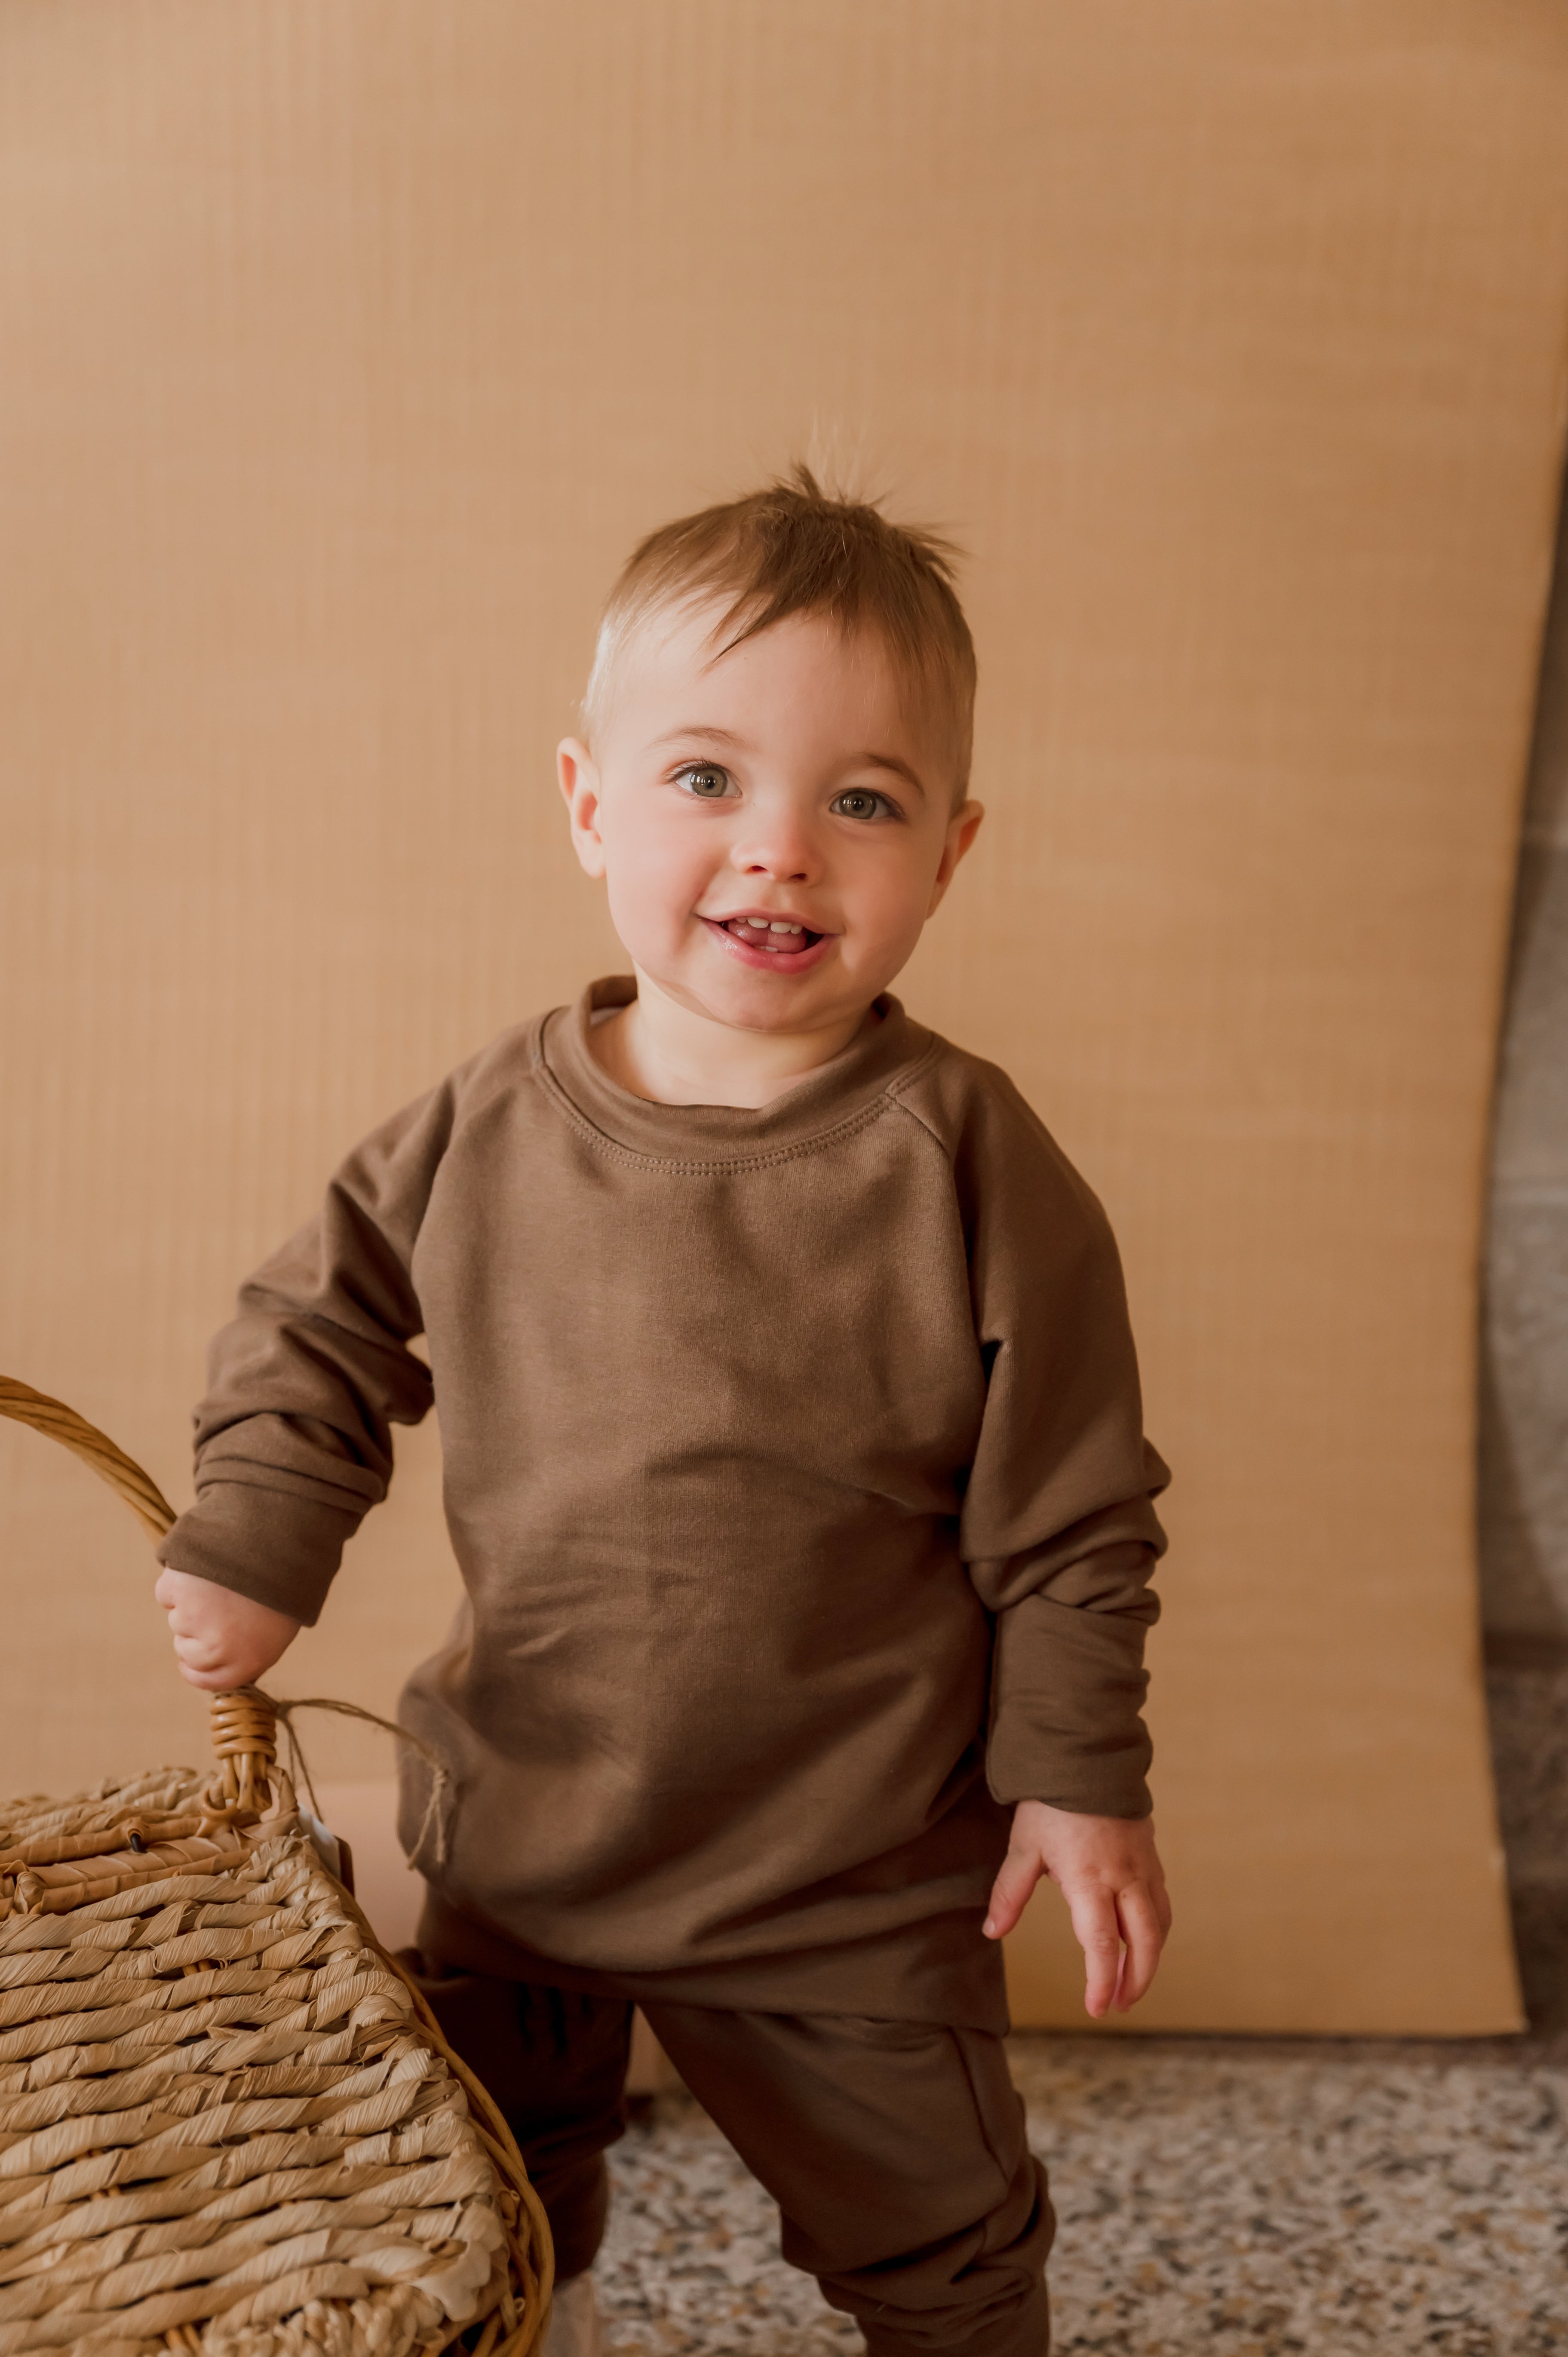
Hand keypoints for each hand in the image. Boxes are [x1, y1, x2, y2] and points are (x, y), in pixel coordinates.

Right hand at [154, 1567, 300, 1691]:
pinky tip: (204, 1568)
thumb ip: (247, 1649)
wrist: (280, 1533)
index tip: (193, 1656)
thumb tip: (220, 1659)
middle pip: (186, 1650)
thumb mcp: (278, 1626)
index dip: (197, 1668)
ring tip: (220, 1579)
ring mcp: (193, 1619)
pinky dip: (179, 1581)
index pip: (206, 1681)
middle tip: (217, 1603)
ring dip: (191, 1602)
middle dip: (194, 1632)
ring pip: (178, 1619)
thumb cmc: (286, 1578)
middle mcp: (218, 1648)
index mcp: (248, 1660)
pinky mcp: (175, 1590)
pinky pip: (168, 1592)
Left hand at [983, 1798, 1171, 2018]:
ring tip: (1130, 1982)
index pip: (1102, 1944)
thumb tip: (992, 1931)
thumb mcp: (1023, 1846)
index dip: (1100, 1982)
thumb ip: (1009, 1893)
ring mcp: (1143, 1866)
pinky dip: (1154, 1929)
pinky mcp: (1151, 1856)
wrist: (1086, 1754)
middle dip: (1135, 1981)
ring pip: (1159, 1924)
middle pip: (1145, 1942)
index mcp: (1089, 1879)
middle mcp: (1124, 1877)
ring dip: (1149, 1959)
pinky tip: (1140, 1939)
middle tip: (1119, 2005)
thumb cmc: (1050, 1802)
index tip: (1096, 2009)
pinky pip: (1160, 1902)